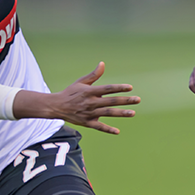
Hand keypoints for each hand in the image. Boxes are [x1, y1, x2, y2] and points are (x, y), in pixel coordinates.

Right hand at [21, 62, 138, 134]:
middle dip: (125, 101)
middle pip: (111, 101)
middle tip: (137, 100)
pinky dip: (108, 129)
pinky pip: (99, 127)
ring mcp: (89, 113)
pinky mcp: (87, 123)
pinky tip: (117, 131)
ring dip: (121, 113)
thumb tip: (103, 63)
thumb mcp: (81, 82)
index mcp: (90, 91)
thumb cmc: (71, 92)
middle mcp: (91, 102)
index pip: (107, 89)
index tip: (130, 87)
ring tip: (133, 113)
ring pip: (108, 113)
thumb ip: (94, 75)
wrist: (57, 106)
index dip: (119, 88)